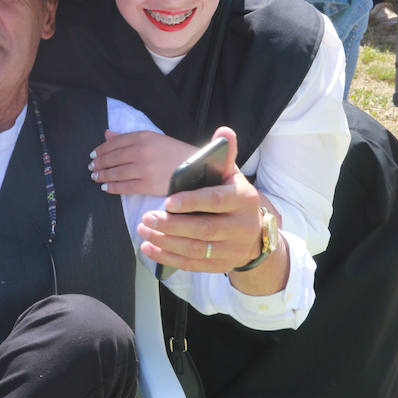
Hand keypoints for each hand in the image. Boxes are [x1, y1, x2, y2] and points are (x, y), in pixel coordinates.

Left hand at [89, 131, 196, 195]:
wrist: (197, 169)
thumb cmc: (175, 153)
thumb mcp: (154, 139)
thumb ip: (128, 137)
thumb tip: (107, 134)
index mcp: (144, 136)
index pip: (114, 143)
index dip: (101, 150)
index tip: (93, 155)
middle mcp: (142, 151)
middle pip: (113, 158)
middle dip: (99, 163)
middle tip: (91, 167)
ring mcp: (145, 169)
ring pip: (116, 173)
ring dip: (102, 176)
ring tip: (95, 177)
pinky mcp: (149, 185)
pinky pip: (125, 187)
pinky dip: (113, 188)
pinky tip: (106, 188)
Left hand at [136, 127, 262, 273]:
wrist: (254, 233)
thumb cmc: (233, 198)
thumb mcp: (232, 176)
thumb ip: (225, 155)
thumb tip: (223, 131)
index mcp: (244, 199)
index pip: (216, 200)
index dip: (191, 202)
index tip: (166, 201)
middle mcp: (242, 226)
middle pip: (203, 229)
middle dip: (171, 224)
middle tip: (146, 217)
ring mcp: (232, 249)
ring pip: (195, 249)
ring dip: (165, 240)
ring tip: (143, 229)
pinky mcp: (222, 265)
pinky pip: (192, 264)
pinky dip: (168, 257)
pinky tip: (149, 247)